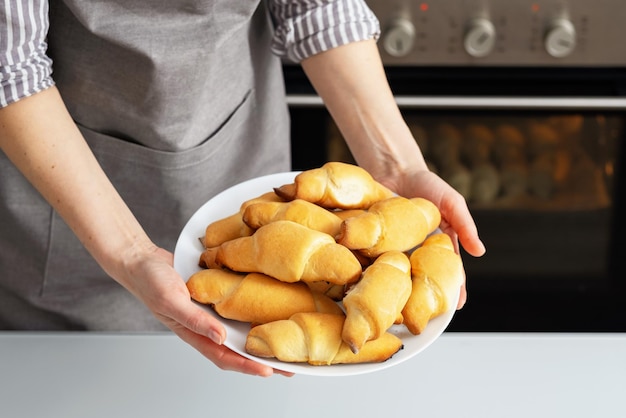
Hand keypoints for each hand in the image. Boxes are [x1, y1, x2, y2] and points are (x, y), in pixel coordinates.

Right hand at [118, 246, 293, 376]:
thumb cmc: (151, 282)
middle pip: (239, 349)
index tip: (269, 370)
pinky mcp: (216, 298)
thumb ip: (195, 320)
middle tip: (291, 365)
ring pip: (241, 331)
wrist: (144, 260)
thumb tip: (220, 337)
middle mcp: (206, 327)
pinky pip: (237, 311)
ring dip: (262, 338)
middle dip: (264, 359)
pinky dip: (253, 314)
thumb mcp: (171, 300)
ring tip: (286, 342)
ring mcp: (212, 314)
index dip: (247, 365)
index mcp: (194, 333)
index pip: (225, 357)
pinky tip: (269, 312)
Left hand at [375, 168, 486, 308]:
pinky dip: (376, 270)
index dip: (454, 290)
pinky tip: (376, 283)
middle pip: (422, 280)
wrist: (396, 170)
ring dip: (400, 289)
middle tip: (427, 315)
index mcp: (437, 245)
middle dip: (426, 297)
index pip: (448, 272)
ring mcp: (395, 248)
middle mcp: (416, 252)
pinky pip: (376, 258)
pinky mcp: (375, 242)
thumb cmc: (428, 185)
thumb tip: (480, 253)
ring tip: (402, 307)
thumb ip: (465, 225)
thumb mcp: (452, 202)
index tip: (456, 307)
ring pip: (399, 274)